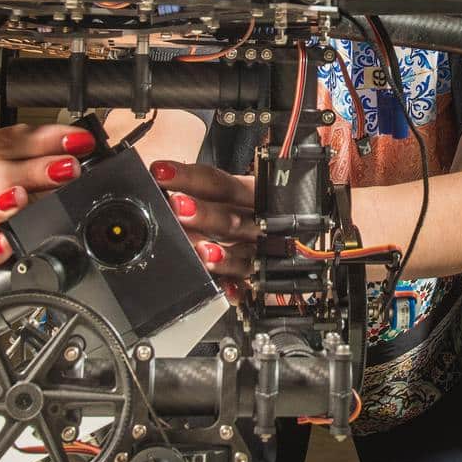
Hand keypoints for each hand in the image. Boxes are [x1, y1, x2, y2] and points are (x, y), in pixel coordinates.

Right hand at [0, 123, 96, 269]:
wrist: (8, 216)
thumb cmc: (23, 183)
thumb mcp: (37, 159)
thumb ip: (54, 150)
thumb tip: (85, 144)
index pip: (11, 140)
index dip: (46, 139)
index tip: (79, 141)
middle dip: (34, 170)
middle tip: (68, 169)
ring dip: (2, 204)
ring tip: (22, 197)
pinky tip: (4, 244)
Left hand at [151, 160, 257, 280]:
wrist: (304, 230)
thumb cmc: (248, 210)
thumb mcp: (232, 194)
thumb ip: (200, 189)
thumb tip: (158, 180)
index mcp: (250, 193)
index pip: (218, 183)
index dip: (189, 177)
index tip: (161, 173)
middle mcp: (256, 220)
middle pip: (231, 218)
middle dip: (204, 213)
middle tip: (178, 207)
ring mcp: (260, 250)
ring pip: (242, 253)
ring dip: (223, 254)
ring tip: (201, 251)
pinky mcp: (259, 275)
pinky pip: (248, 285)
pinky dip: (237, 287)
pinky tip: (226, 288)